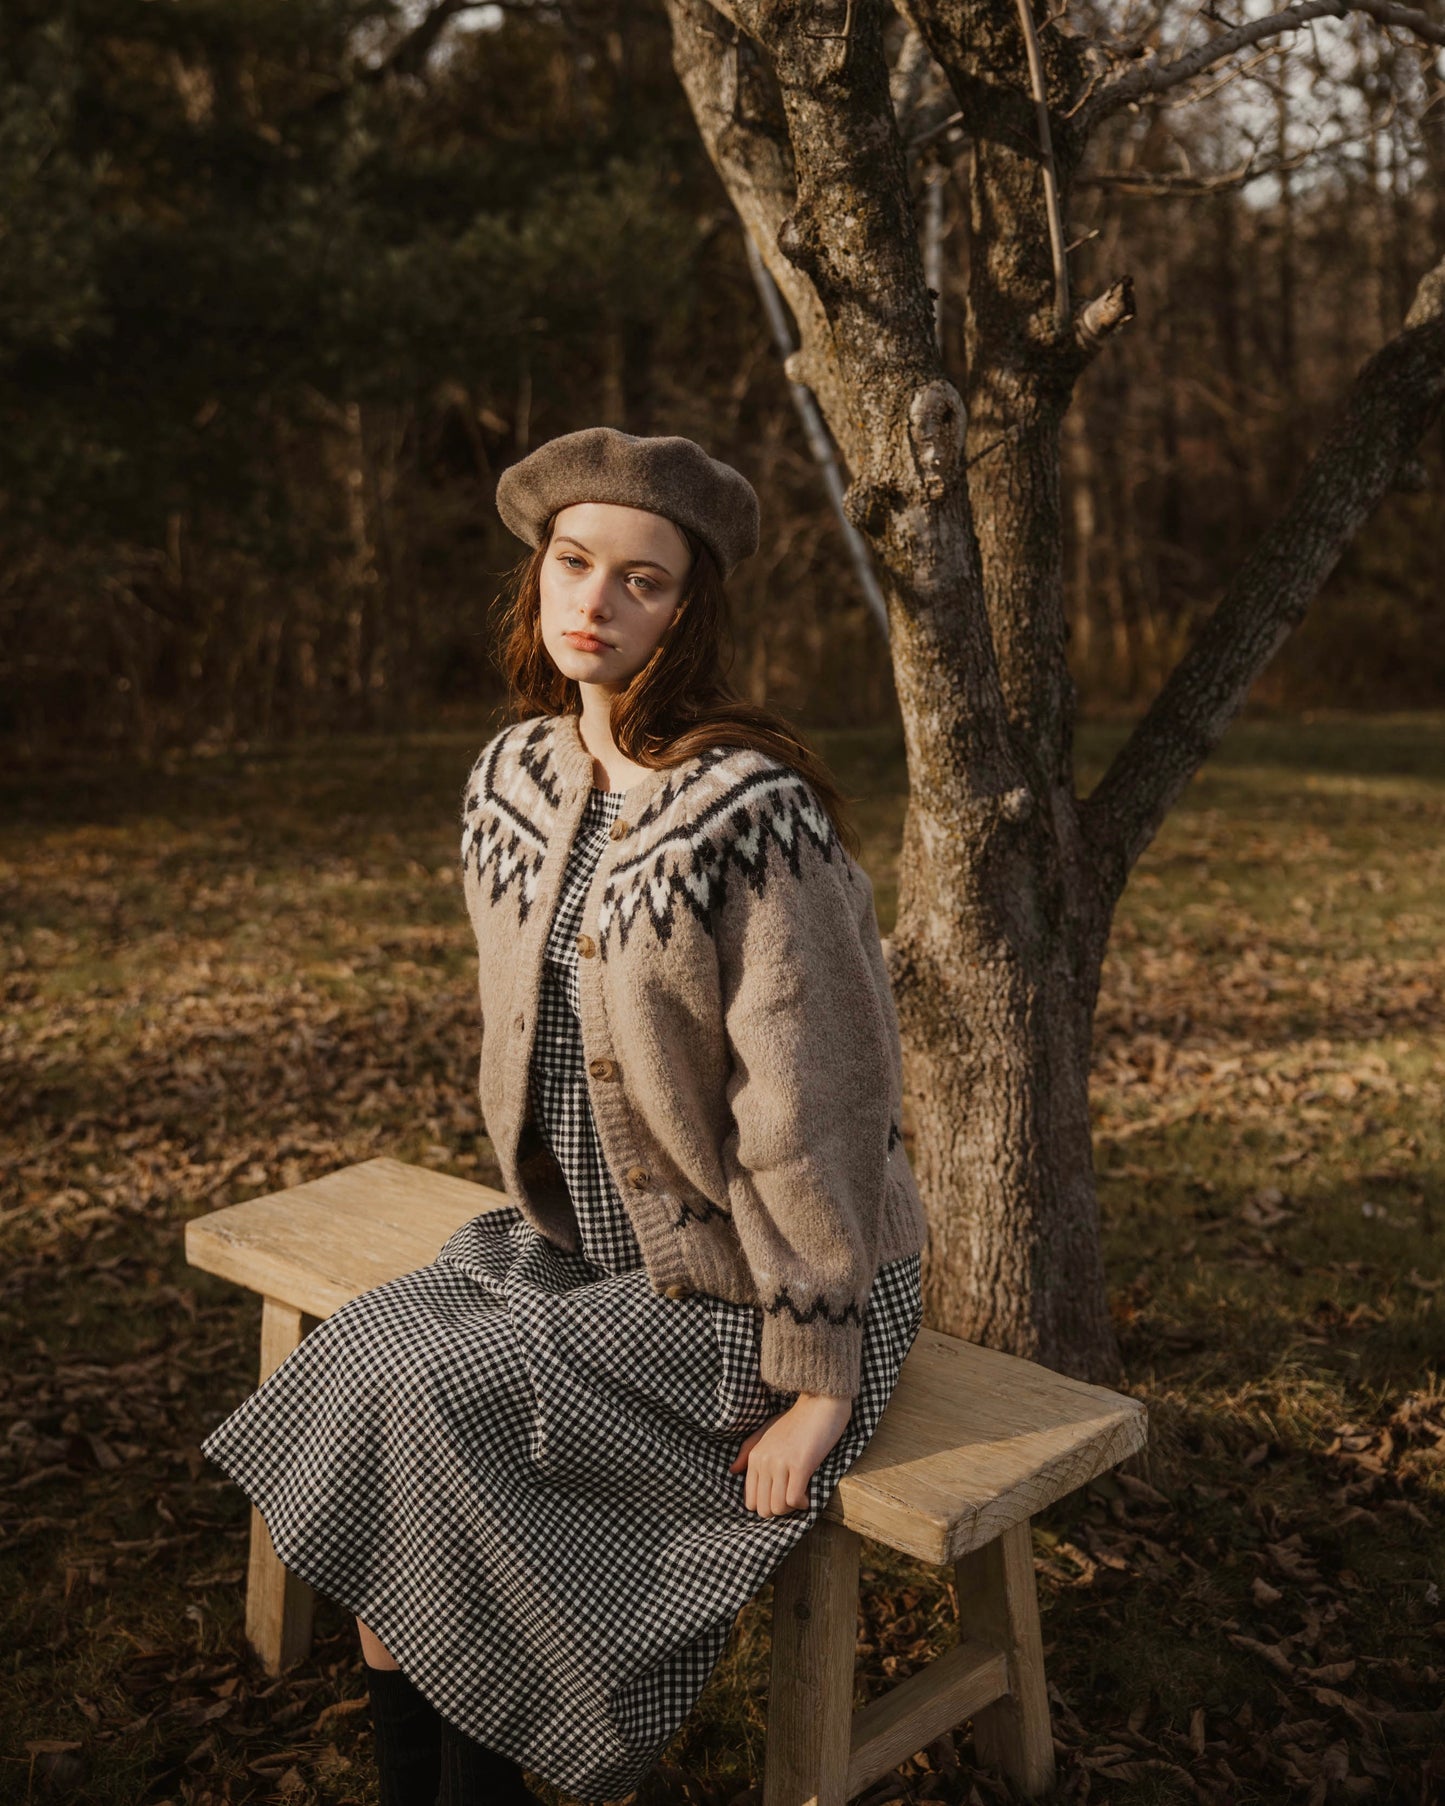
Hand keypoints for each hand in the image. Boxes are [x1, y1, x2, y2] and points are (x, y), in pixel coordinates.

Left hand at [727, 1391, 853, 1517]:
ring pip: (778, 1508)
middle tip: (793, 1496)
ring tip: (801, 1494)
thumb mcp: (767, 1431)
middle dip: (780, 1510)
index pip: (750, 1501)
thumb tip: (733, 1471)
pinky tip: (808, 1494)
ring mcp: (781, 1463)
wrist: (820, 1402)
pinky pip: (794, 1500)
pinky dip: (803, 1503)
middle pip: (764, 1509)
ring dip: (792, 1508)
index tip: (781, 1495)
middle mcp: (764, 1461)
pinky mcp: (800, 1465)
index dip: (767, 1505)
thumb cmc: (797, 1419)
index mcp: (754, 1455)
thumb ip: (748, 1451)